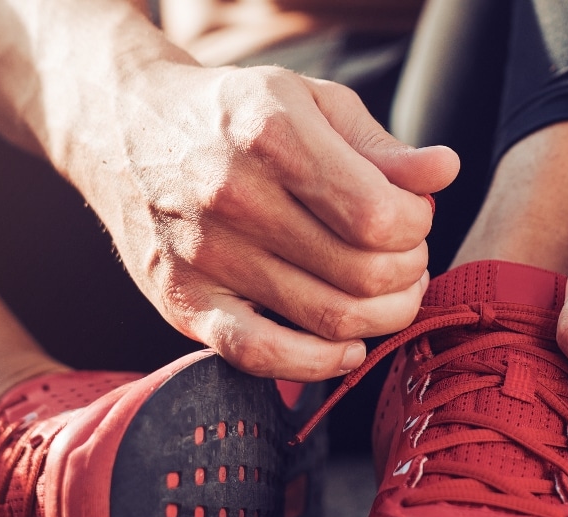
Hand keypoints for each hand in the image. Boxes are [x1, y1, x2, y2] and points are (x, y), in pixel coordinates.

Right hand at [70, 64, 458, 381]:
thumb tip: (444, 173)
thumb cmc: (233, 115)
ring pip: (328, 319)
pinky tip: (347, 347)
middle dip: (407, 273)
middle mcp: (232, 194)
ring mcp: (203, 255)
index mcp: (271, 133)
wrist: (124, 127)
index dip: (416, 227)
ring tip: (387, 295)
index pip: (378, 215)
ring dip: (381, 317)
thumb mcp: (309, 102)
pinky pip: (262, 356)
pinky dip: (319, 364)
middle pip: (362, 272)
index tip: (412, 217)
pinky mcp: (180, 302)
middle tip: (406, 260)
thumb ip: (380, 145)